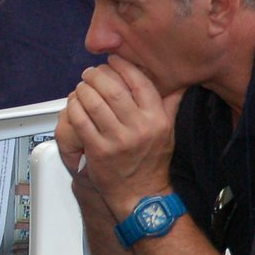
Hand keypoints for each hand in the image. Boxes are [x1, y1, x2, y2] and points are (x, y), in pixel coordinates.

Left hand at [56, 56, 182, 217]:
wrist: (141, 194)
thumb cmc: (153, 160)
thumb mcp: (168, 130)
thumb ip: (170, 103)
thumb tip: (180, 80)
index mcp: (157, 119)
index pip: (140, 82)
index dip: (123, 66)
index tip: (113, 60)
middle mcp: (139, 128)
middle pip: (113, 90)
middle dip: (97, 76)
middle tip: (91, 72)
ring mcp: (118, 140)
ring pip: (94, 103)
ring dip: (83, 90)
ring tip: (82, 86)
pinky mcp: (98, 151)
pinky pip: (81, 121)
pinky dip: (75, 108)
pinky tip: (75, 104)